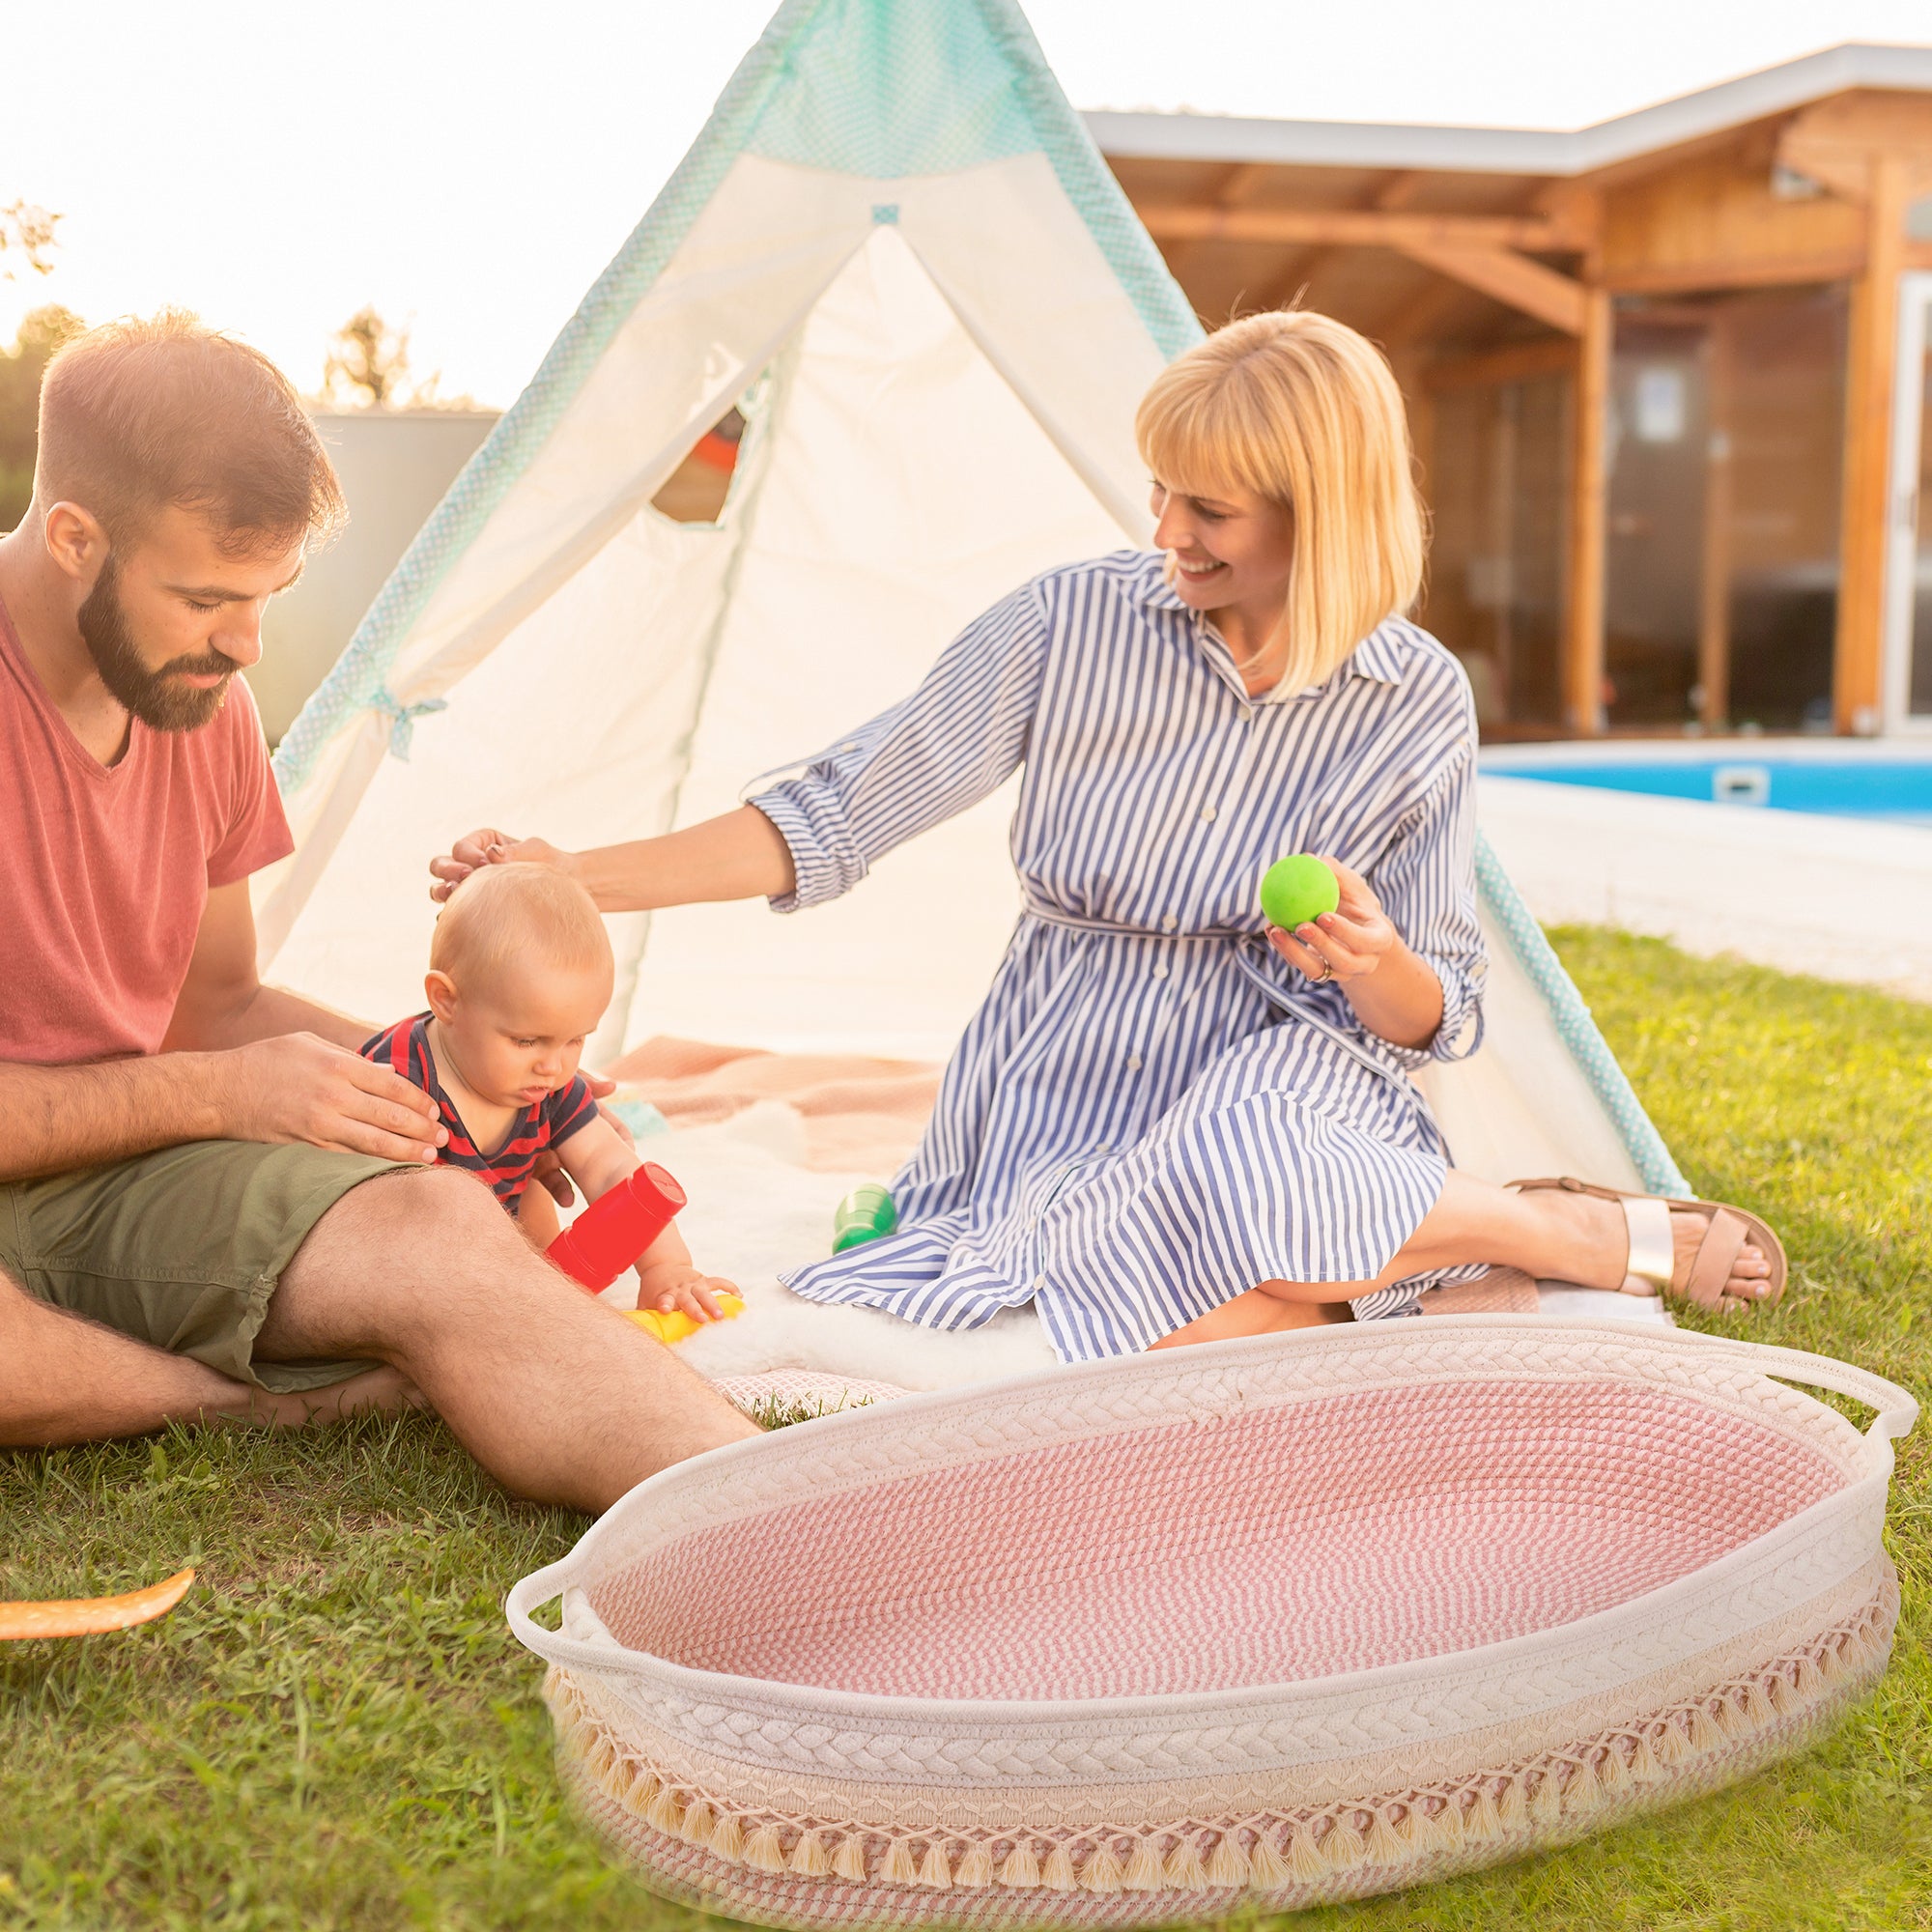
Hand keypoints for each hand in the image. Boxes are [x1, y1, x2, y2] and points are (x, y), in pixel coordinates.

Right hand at [216, 1032, 446, 1162]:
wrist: (219, 1091)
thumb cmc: (266, 1061)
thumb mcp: (309, 1044)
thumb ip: (351, 1057)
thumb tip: (388, 1072)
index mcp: (337, 1064)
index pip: (393, 1085)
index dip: (418, 1101)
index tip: (435, 1111)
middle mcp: (333, 1095)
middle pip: (390, 1116)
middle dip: (422, 1129)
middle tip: (444, 1138)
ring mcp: (319, 1123)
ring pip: (374, 1142)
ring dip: (407, 1151)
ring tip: (429, 1157)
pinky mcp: (305, 1146)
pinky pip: (348, 1158)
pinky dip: (373, 1164)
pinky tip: (391, 1169)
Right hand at [429, 828, 577, 903]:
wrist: (565, 890)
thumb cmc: (551, 865)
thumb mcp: (537, 852)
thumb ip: (515, 852)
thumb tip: (492, 855)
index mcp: (482, 844)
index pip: (461, 847)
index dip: (469, 855)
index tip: (487, 864)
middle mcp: (469, 865)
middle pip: (440, 865)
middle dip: (448, 871)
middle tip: (465, 878)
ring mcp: (467, 889)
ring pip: (439, 889)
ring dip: (442, 892)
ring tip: (456, 896)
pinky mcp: (471, 911)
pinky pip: (451, 915)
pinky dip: (451, 916)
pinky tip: (461, 919)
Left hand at [530, 1072, 632, 1209]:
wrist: (487, 1110)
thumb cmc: (528, 1090)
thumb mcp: (559, 1085)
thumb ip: (583, 1084)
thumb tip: (613, 1086)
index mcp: (580, 1116)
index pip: (611, 1128)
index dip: (623, 1140)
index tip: (631, 1152)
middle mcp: (571, 1137)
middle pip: (599, 1153)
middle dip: (610, 1169)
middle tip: (622, 1182)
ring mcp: (555, 1154)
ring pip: (579, 1173)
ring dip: (588, 1185)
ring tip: (597, 1196)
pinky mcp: (537, 1168)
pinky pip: (554, 1182)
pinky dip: (562, 1192)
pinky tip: (568, 1200)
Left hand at [635, 1262, 734, 1324]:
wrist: (662, 1266)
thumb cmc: (654, 1290)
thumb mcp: (645, 1301)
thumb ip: (644, 1319)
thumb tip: (637, 1340)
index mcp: (665, 1295)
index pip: (664, 1300)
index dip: (665, 1304)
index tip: (665, 1309)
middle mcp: (680, 1289)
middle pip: (688, 1299)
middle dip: (695, 1309)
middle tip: (703, 1319)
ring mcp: (693, 1283)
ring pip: (705, 1292)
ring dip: (714, 1303)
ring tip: (722, 1315)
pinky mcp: (703, 1279)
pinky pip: (718, 1281)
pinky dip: (729, 1287)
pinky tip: (739, 1296)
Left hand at [1266, 857, 1400, 987]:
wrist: (1354, 929)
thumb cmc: (1354, 901)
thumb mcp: (1352, 886)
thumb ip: (1335, 873)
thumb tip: (1309, 858)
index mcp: (1379, 940)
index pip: (1367, 940)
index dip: (1345, 932)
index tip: (1323, 915)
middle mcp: (1364, 962)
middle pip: (1344, 961)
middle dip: (1322, 945)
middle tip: (1300, 926)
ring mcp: (1342, 972)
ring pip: (1318, 970)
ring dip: (1294, 952)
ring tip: (1274, 930)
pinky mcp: (1321, 974)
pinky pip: (1302, 966)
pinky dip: (1285, 949)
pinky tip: (1271, 929)